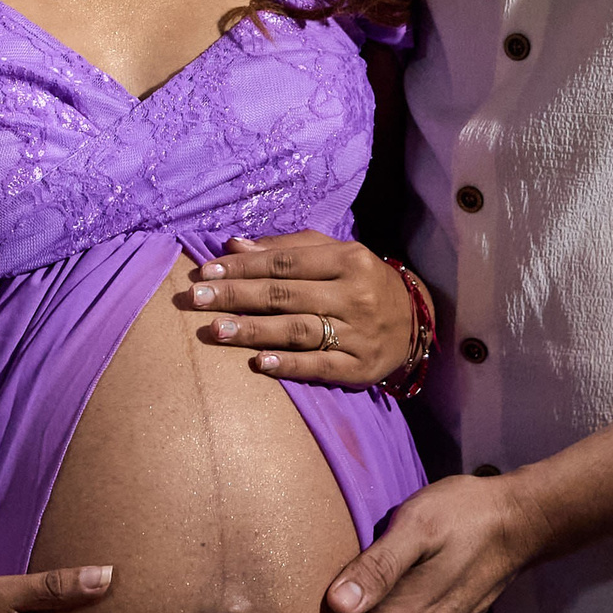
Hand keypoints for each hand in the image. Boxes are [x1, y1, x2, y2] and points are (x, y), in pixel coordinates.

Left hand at [179, 231, 415, 387]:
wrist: (415, 321)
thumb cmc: (363, 281)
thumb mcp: (335, 254)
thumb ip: (287, 247)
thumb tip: (235, 245)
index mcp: (349, 260)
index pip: (286, 262)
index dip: (244, 267)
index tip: (207, 271)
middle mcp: (355, 295)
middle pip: (286, 295)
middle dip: (237, 296)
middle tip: (197, 298)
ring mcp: (358, 333)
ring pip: (298, 330)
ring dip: (253, 330)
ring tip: (216, 329)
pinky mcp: (360, 368)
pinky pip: (319, 366)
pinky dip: (288, 365)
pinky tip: (259, 363)